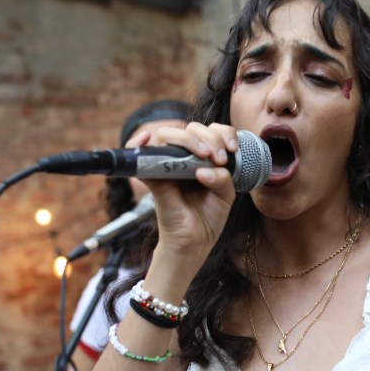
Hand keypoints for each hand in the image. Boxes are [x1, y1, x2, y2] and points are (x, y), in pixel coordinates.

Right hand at [127, 122, 240, 255]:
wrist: (197, 241)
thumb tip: (204, 170)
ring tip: (205, 156)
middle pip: (190, 129)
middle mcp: (184, 157)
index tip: (232, 149)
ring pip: (167, 135)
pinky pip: (138, 155)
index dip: (222, 132)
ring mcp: (167, 165)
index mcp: (203, 158)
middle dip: (209, 137)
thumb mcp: (226, 194)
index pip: (209, 131)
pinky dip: (137, 143)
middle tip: (219, 158)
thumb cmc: (209, 217)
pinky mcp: (153, 178)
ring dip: (188, 139)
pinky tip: (146, 139)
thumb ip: (223, 177)